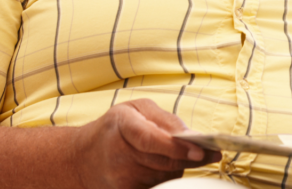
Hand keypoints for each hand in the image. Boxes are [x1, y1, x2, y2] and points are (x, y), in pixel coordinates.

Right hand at [72, 99, 221, 188]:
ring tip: (174, 155)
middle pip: (163, 161)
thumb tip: (192, 136)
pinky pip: (156, 186)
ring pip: (164, 175)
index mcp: (122, 124)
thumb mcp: (137, 110)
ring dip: (177, 166)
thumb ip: (166, 119)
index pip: (151, 139)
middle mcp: (119, 154)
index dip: (177, 147)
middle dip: (188, 158)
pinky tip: (162, 168)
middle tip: (209, 152)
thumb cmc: (115, 128)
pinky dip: (166, 178)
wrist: (81, 158)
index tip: (200, 151)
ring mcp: (120, 177)